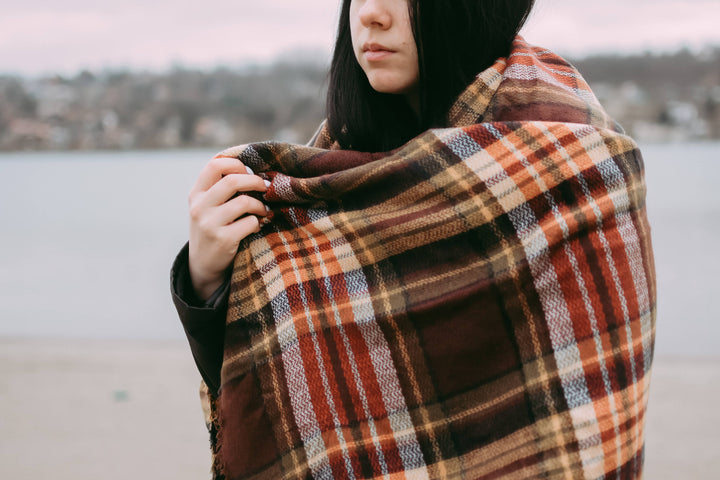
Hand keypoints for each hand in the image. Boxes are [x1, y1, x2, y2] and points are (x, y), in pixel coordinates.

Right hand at [187, 156, 268, 300]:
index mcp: (196, 194)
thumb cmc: (213, 228)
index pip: (215, 165)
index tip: (249, 172)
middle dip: (255, 181)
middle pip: (232, 181)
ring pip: (244, 202)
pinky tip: (255, 227)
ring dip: (260, 205)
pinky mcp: (222, 239)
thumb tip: (254, 171)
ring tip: (263, 211)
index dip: (237, 164)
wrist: (203, 264)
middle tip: (266, 187)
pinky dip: (258, 223)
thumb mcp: (208, 207)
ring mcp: (209, 224)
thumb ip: (221, 189)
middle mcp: (199, 207)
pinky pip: (250, 223)